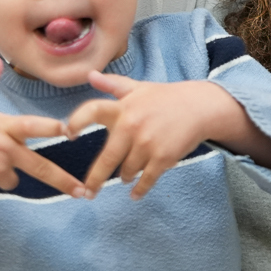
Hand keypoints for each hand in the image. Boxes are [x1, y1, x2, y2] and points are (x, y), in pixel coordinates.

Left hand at [68, 73, 270, 199]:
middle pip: (107, 158)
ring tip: (125, 177)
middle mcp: (131, 125)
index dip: (77, 122)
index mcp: (123, 108)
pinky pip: (147, 179)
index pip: (91, 111)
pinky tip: (135, 195)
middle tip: (88, 192)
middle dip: (95, 179)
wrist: (200, 107)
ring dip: (125, 176)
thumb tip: (89, 75)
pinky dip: (140, 189)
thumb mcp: (139, 88)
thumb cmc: (167, 97)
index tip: (70, 134)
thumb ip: (113, 85)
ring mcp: (147, 143)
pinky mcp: (163, 157)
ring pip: (127, 170)